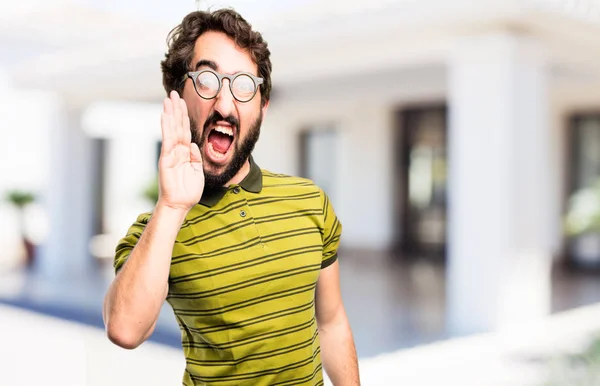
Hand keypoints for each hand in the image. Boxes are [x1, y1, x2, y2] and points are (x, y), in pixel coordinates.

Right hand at [157, 90, 203, 211]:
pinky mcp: (166, 158)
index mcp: (185, 153)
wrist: (180, 204)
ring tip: (168, 98)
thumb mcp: (197, 171)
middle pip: (177, 125)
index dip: (184, 116)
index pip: (185, 130)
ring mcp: (171, 153)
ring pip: (171, 129)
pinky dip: (166, 126)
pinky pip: (167, 139)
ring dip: (170, 113)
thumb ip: (196, 157)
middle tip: (174, 93)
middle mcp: (177, 150)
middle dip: (176, 109)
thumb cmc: (188, 191)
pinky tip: (165, 115)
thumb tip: (193, 145)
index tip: (182, 103)